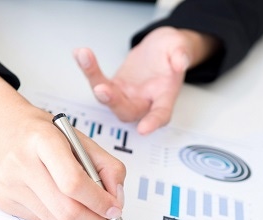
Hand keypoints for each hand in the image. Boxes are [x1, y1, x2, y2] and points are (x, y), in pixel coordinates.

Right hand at [0, 67, 125, 219]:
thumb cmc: (43, 134)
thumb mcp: (80, 138)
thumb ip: (107, 166)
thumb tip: (116, 200)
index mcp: (43, 140)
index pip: (74, 182)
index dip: (99, 201)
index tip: (115, 209)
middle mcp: (21, 163)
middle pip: (66, 210)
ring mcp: (8, 185)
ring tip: (88, 210)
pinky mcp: (2, 201)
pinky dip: (60, 219)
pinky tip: (61, 203)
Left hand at [75, 26, 219, 134]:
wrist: (162, 50)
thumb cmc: (172, 53)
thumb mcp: (181, 46)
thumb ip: (181, 54)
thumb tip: (180, 62)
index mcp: (164, 97)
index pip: (160, 114)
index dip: (153, 122)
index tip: (144, 129)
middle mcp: (144, 102)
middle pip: (127, 111)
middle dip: (113, 102)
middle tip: (102, 89)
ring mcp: (127, 96)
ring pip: (108, 97)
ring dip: (94, 80)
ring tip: (85, 57)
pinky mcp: (114, 87)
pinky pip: (98, 81)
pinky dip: (89, 69)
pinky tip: (80, 54)